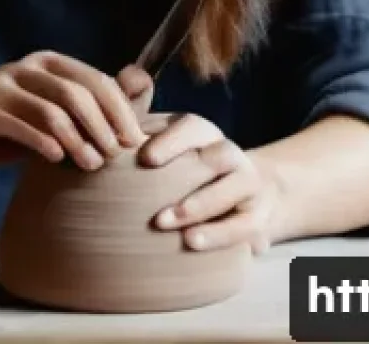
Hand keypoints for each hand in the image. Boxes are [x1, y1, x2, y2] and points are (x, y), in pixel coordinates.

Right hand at [0, 51, 147, 178]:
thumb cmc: (6, 132)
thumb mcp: (50, 121)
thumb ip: (86, 112)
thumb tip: (140, 103)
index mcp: (51, 63)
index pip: (97, 81)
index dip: (120, 111)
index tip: (135, 141)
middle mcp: (29, 66)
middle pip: (78, 93)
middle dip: (103, 126)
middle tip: (115, 156)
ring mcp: (3, 82)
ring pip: (53, 109)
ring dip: (77, 140)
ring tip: (91, 165)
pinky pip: (20, 123)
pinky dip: (43, 142)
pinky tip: (57, 159)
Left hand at [139, 113, 278, 254]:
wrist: (243, 199)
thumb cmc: (188, 176)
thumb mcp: (169, 156)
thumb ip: (143, 143)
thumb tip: (112, 139)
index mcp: (205, 135)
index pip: (193, 126)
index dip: (172, 140)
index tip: (145, 158)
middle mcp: (230, 154)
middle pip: (220, 154)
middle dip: (188, 174)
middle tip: (152, 190)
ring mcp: (248, 184)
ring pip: (236, 185)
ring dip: (200, 205)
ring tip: (163, 223)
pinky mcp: (256, 216)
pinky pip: (244, 224)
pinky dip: (218, 234)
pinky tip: (191, 242)